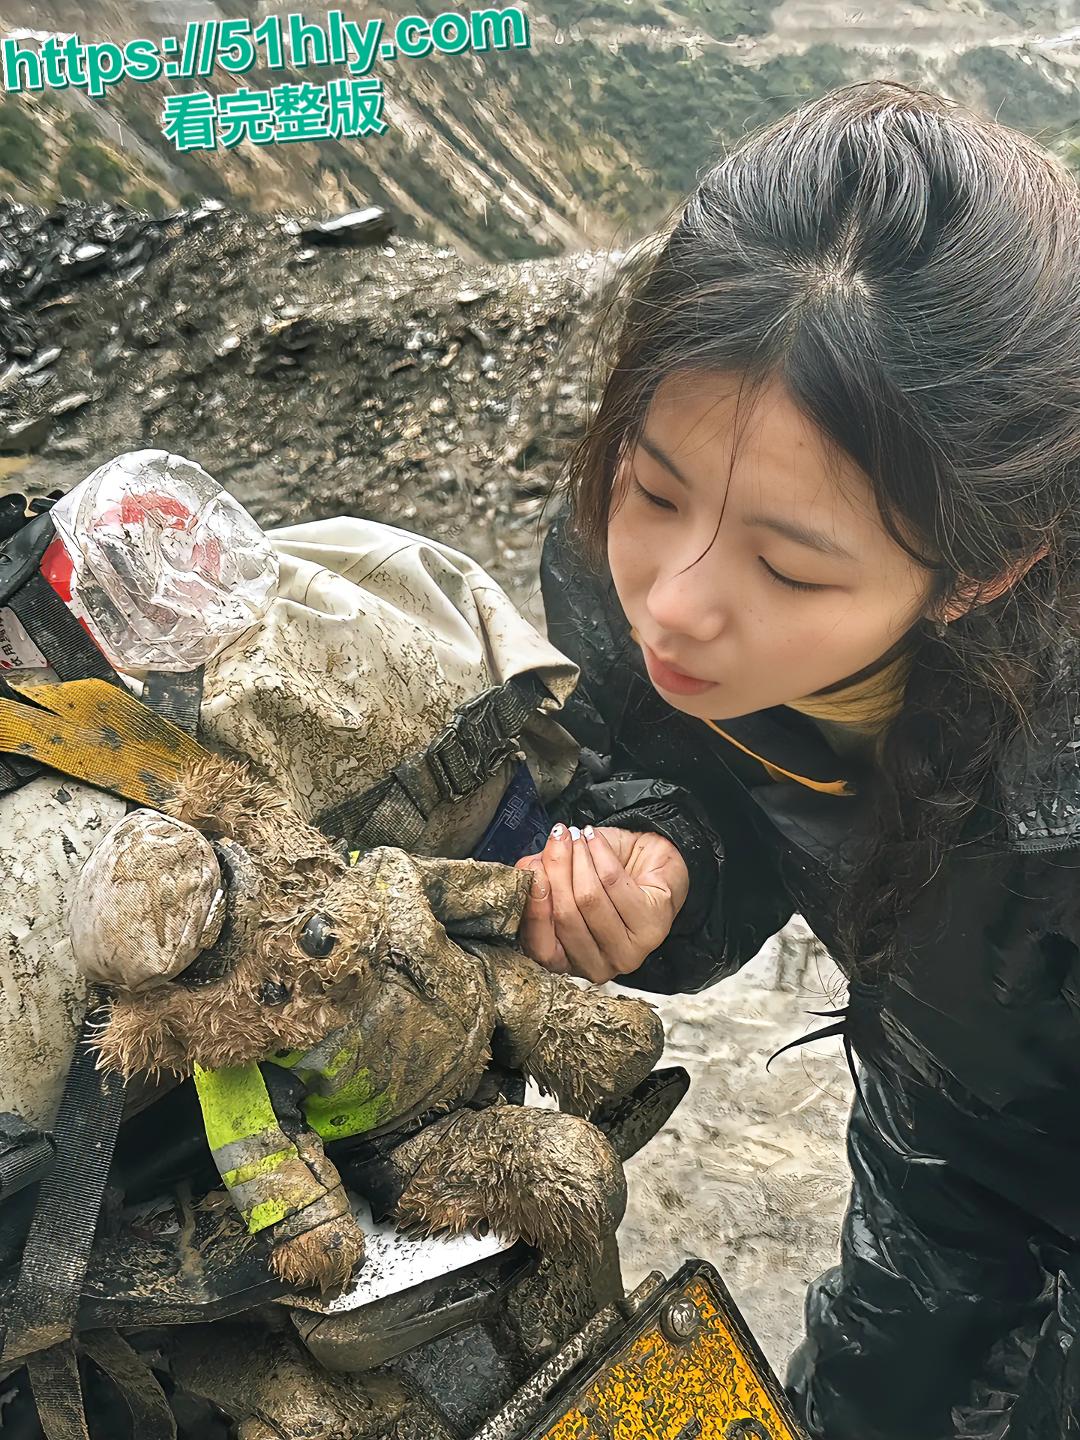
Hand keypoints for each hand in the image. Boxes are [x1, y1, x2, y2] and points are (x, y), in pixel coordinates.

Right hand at [514, 824, 688, 983]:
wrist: (648, 864)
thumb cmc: (603, 877)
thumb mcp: (562, 878)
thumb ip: (539, 878)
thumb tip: (527, 870)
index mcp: (569, 962)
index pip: (542, 948)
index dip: (534, 907)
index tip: (534, 868)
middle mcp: (598, 966)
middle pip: (566, 916)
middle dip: (557, 870)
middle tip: (556, 838)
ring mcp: (628, 952)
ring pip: (589, 899)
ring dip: (580, 858)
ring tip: (578, 835)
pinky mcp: (652, 928)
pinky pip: (614, 884)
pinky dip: (601, 854)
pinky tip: (595, 839)